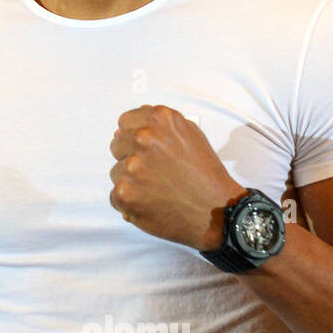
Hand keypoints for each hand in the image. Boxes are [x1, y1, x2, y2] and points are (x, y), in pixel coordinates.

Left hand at [109, 105, 246, 250]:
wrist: (217, 212)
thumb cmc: (205, 176)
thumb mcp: (189, 136)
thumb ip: (158, 127)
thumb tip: (122, 130)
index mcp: (160, 120)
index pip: (125, 122)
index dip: (135, 138)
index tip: (148, 151)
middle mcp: (144, 138)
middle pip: (117, 145)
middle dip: (131, 158)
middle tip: (157, 174)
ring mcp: (132, 166)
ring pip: (116, 172)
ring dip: (131, 182)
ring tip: (158, 190)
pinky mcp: (124, 192)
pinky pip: (115, 196)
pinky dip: (130, 202)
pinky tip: (152, 203)